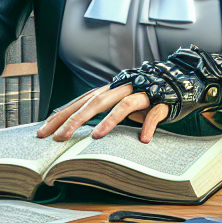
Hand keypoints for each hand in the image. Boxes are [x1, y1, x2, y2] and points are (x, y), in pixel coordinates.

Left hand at [36, 84, 169, 143]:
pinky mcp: (161, 101)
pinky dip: (149, 125)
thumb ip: (100, 113)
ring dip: (109, 120)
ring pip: (123, 104)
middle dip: (75, 119)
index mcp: (108, 90)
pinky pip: (154, 113)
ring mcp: (142, 94)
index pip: (79, 102)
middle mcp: (121, 89)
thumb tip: (72, 128)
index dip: (61, 116)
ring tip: (96, 137)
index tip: (43, 132)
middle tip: (59, 138)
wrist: (177, 84)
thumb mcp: (118, 104)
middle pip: (95, 101)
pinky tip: (144, 139)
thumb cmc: (143, 98)